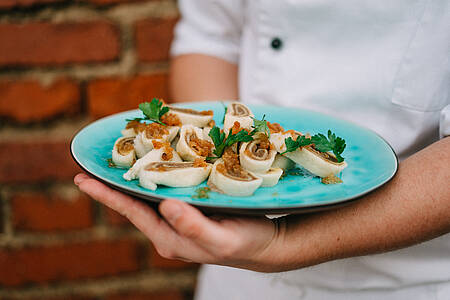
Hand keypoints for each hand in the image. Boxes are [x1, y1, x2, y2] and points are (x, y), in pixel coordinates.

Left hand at [74, 173, 283, 271]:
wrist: (266, 243)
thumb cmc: (245, 243)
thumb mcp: (220, 239)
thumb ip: (193, 226)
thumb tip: (165, 205)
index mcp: (170, 238)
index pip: (133, 213)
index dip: (108, 196)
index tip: (83, 180)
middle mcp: (169, 229)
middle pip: (136, 203)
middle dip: (114, 184)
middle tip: (94, 164)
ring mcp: (179, 219)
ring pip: (151, 194)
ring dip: (135, 177)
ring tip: (120, 158)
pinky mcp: (191, 209)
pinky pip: (168, 189)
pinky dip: (158, 174)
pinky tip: (156, 162)